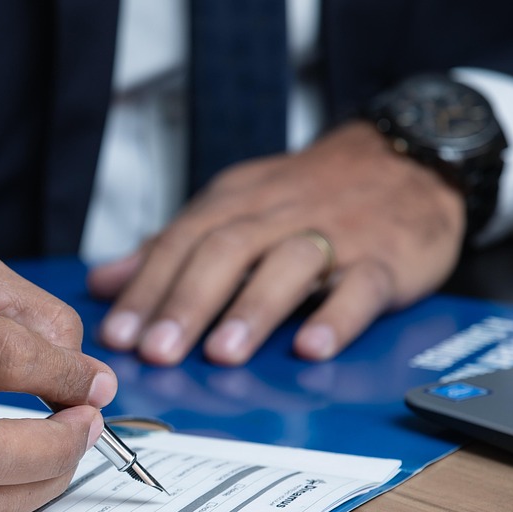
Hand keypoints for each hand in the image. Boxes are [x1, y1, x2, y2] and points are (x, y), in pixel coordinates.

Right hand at [0, 250, 116, 511]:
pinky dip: (2, 492)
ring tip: (63, 447)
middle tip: (88, 425)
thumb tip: (81, 372)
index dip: (67, 377)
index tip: (96, 382)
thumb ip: (24, 311)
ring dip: (42, 483)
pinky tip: (18, 464)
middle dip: (60, 449)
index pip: (6, 360)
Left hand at [88, 120, 464, 365]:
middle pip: (225, 252)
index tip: (118, 335)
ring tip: (222, 354)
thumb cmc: (308, 195)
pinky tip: (311, 348)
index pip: (181, 243)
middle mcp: (278, 215)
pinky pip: (361, 287)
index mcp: (235, 204)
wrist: (407, 157)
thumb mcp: (234, 207)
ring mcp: (333, 236)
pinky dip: (336, 317)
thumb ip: (171, 248)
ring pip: (287, 265)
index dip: (147, 289)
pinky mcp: (385, 259)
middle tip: (158, 351)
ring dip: (252, 309)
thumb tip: (104, 282)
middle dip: (187, 302)